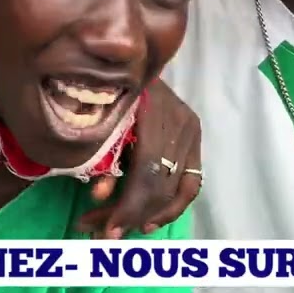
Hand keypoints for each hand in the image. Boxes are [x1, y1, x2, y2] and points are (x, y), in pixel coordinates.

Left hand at [77, 79, 201, 238]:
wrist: (127, 58)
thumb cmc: (105, 87)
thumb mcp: (99, 116)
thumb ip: (101, 156)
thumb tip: (99, 196)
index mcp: (154, 111)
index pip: (148, 170)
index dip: (128, 204)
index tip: (105, 227)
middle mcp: (180, 121)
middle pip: (162, 183)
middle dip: (132, 214)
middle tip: (104, 233)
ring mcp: (191, 130)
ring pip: (180, 188)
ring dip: (151, 216)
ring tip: (124, 229)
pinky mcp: (194, 139)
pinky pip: (192, 182)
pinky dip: (172, 205)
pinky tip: (150, 221)